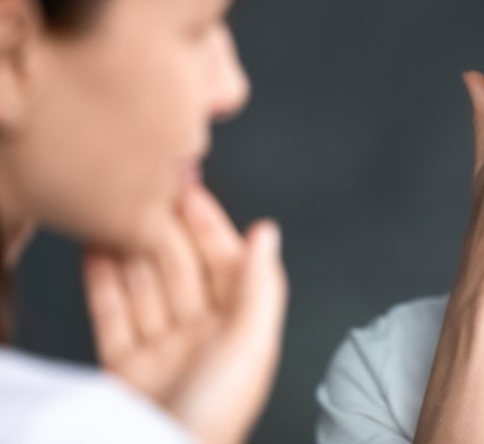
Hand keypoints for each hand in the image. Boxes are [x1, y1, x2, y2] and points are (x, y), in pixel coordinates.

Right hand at [83, 184, 287, 443]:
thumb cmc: (217, 412)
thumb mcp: (250, 344)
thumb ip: (259, 285)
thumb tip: (268, 231)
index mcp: (240, 329)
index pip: (226, 263)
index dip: (209, 225)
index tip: (190, 190)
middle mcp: (203, 337)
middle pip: (182, 271)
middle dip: (166, 232)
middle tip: (146, 194)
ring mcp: (163, 352)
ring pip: (146, 288)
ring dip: (132, 250)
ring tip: (116, 214)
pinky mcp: (126, 369)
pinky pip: (113, 316)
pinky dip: (103, 283)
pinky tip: (96, 252)